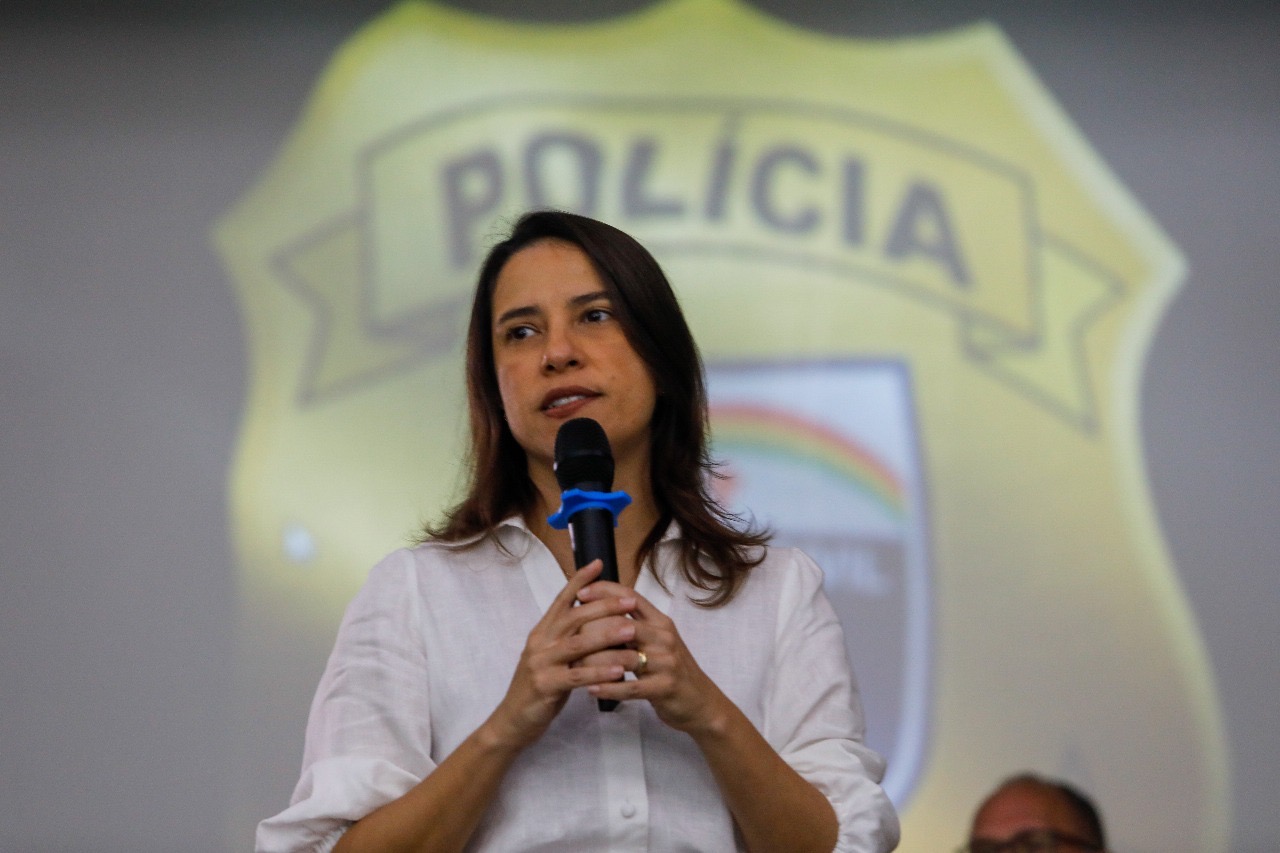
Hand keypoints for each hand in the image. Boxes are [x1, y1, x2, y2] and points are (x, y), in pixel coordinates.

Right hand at [484, 560, 638, 749]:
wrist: (512, 720)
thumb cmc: (539, 687)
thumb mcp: (551, 656)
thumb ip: (567, 638)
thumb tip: (594, 617)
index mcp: (542, 631)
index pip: (561, 599)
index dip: (579, 580)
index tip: (599, 563)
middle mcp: (539, 642)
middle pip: (574, 617)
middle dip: (604, 606)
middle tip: (631, 600)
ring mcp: (541, 663)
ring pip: (577, 644)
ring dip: (607, 635)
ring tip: (632, 630)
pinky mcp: (546, 686)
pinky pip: (577, 676)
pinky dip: (600, 671)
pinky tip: (620, 670)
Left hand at [575, 580, 731, 734]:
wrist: (701, 702)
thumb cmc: (671, 670)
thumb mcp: (658, 642)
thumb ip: (635, 626)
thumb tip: (601, 610)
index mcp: (661, 622)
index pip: (631, 597)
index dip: (605, 591)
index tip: (580, 592)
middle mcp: (664, 637)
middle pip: (623, 624)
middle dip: (592, 627)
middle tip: (568, 634)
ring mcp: (666, 662)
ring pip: (623, 657)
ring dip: (595, 662)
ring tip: (572, 666)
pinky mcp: (665, 687)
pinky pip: (630, 687)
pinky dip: (609, 688)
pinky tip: (590, 689)